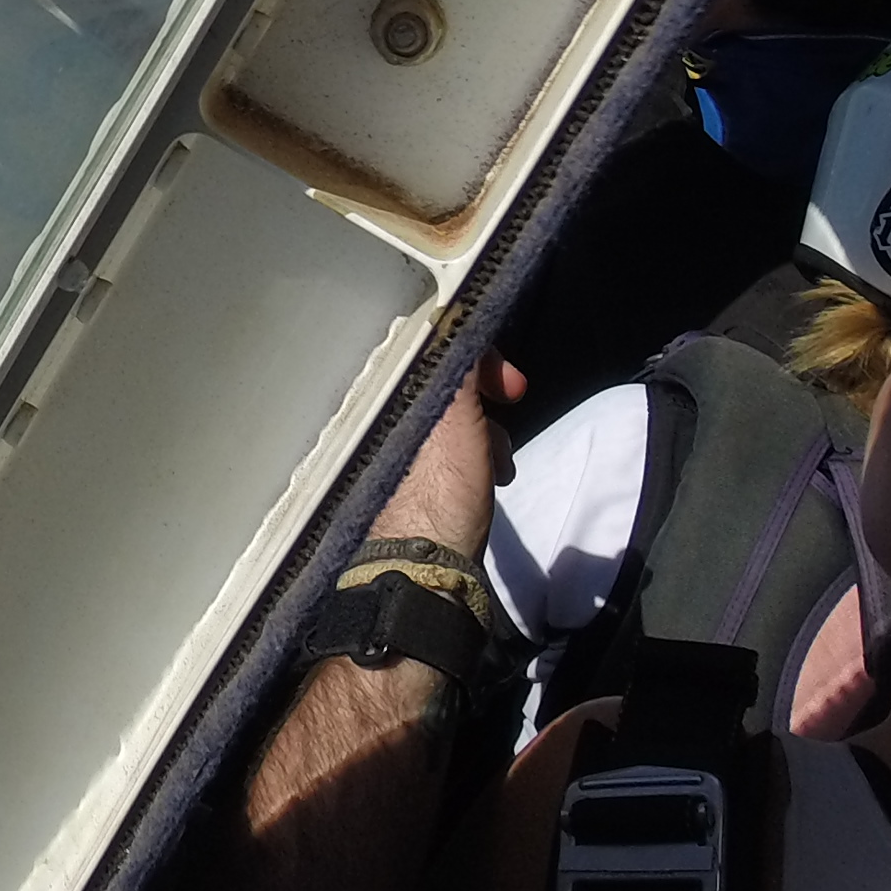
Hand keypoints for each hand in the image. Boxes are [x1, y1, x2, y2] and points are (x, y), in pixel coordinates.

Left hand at [367, 351, 524, 557]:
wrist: (427, 573)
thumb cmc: (440, 491)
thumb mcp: (455, 417)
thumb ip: (456, 363)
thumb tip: (459, 317)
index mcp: (378, 398)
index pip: (426, 346)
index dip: (474, 351)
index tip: (507, 377)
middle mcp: (375, 419)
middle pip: (442, 380)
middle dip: (486, 393)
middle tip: (514, 399)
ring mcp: (391, 452)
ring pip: (451, 416)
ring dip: (486, 430)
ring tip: (499, 463)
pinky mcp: (408, 481)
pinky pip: (446, 448)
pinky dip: (474, 455)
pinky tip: (490, 480)